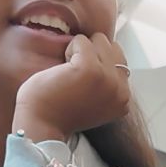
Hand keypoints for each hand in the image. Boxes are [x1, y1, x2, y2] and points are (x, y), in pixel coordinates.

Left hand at [12, 32, 131, 140]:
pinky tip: (62, 70)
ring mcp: (108, 79)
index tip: (82, 86)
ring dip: (81, 51)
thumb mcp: (93, 98)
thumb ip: (106, 81)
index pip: (120, 60)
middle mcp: (121, 90)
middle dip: (93, 54)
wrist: (41, 126)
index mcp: (124, 99)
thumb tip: (109, 47)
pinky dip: (68, 50)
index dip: (98, 63)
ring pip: (99, 40)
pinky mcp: (91, 69)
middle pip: (112, 46)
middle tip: (75, 77)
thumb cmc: (59, 111)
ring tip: (69, 73)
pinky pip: (82, 40)